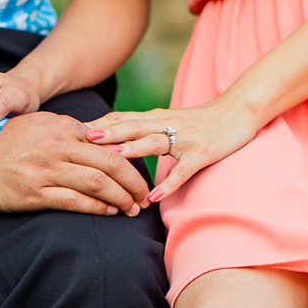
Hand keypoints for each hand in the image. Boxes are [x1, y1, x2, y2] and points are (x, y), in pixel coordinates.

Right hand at [0, 112, 153, 216]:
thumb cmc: (8, 140)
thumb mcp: (41, 124)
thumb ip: (71, 130)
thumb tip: (102, 140)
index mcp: (63, 129)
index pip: (109, 144)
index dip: (131, 159)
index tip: (141, 173)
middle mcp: (58, 148)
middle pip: (111, 164)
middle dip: (134, 182)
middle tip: (144, 196)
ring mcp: (47, 171)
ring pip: (98, 184)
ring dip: (121, 197)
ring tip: (132, 208)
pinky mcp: (35, 194)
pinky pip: (75, 202)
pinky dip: (97, 207)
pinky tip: (109, 212)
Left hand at [85, 98, 261, 202]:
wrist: (239, 111)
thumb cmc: (199, 120)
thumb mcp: (165, 121)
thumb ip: (139, 128)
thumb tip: (108, 140)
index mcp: (154, 118)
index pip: (120, 119)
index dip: (95, 124)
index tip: (68, 132)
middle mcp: (166, 124)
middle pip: (131, 127)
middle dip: (106, 133)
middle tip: (79, 139)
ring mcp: (184, 138)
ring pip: (154, 143)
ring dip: (133, 151)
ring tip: (111, 160)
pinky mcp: (202, 153)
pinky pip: (183, 170)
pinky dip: (169, 182)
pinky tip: (155, 197)